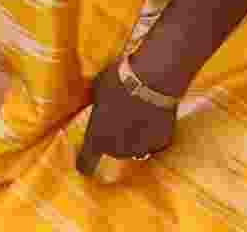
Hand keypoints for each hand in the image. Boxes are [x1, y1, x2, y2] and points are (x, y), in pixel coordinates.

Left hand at [74, 58, 175, 179]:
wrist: (153, 80)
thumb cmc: (118, 81)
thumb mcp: (97, 93)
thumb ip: (98, 109)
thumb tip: (100, 108)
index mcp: (96, 139)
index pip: (86, 163)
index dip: (85, 164)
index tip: (84, 165)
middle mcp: (118, 150)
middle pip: (113, 150)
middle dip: (114, 138)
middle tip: (119, 117)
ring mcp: (141, 149)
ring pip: (134, 147)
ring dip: (133, 137)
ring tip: (137, 113)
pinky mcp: (161, 143)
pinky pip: (152, 141)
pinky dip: (152, 132)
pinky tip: (153, 115)